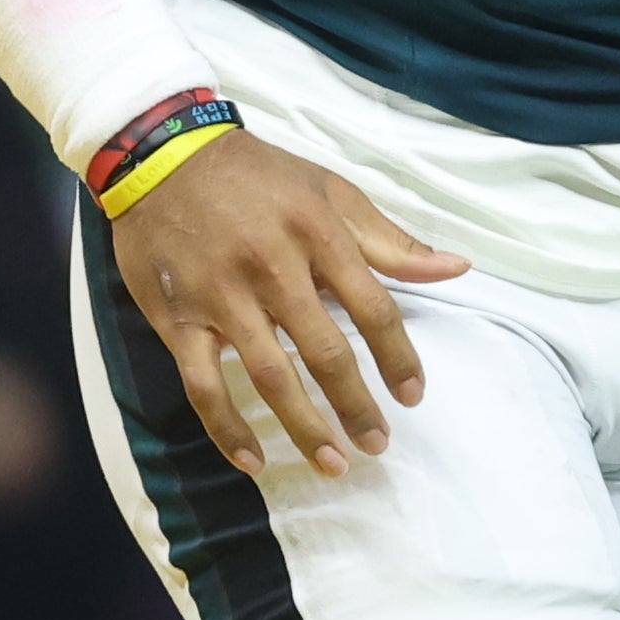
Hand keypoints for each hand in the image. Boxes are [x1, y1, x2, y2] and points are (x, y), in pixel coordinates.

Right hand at [108, 128, 467, 480]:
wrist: (164, 156)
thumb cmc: (259, 176)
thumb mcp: (330, 190)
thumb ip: (390, 238)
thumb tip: (455, 268)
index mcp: (318, 233)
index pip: (373, 307)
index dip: (398, 357)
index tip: (414, 396)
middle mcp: (273, 268)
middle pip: (325, 351)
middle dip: (356, 404)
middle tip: (378, 443)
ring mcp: (223, 298)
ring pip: (271, 377)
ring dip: (304, 427)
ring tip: (334, 463)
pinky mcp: (178, 319)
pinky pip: (204, 385)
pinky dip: (227, 428)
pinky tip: (253, 460)